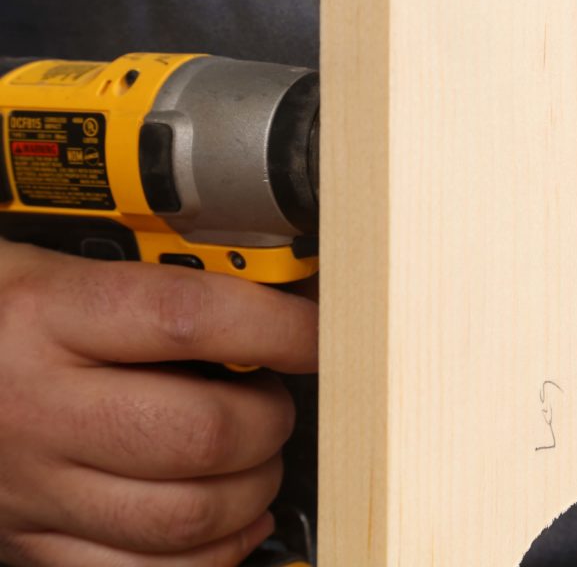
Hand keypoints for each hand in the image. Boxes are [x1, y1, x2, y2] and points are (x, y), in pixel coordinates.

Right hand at [0, 242, 317, 565]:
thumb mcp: (47, 265)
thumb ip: (148, 279)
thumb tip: (268, 288)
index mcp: (42, 315)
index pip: (190, 318)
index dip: (280, 326)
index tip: (320, 331)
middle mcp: (35, 406)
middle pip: (201, 434)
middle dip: (273, 419)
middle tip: (280, 397)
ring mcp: (32, 488)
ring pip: (184, 517)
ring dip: (253, 491)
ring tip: (257, 457)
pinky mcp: (30, 544)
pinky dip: (211, 557)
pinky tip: (226, 522)